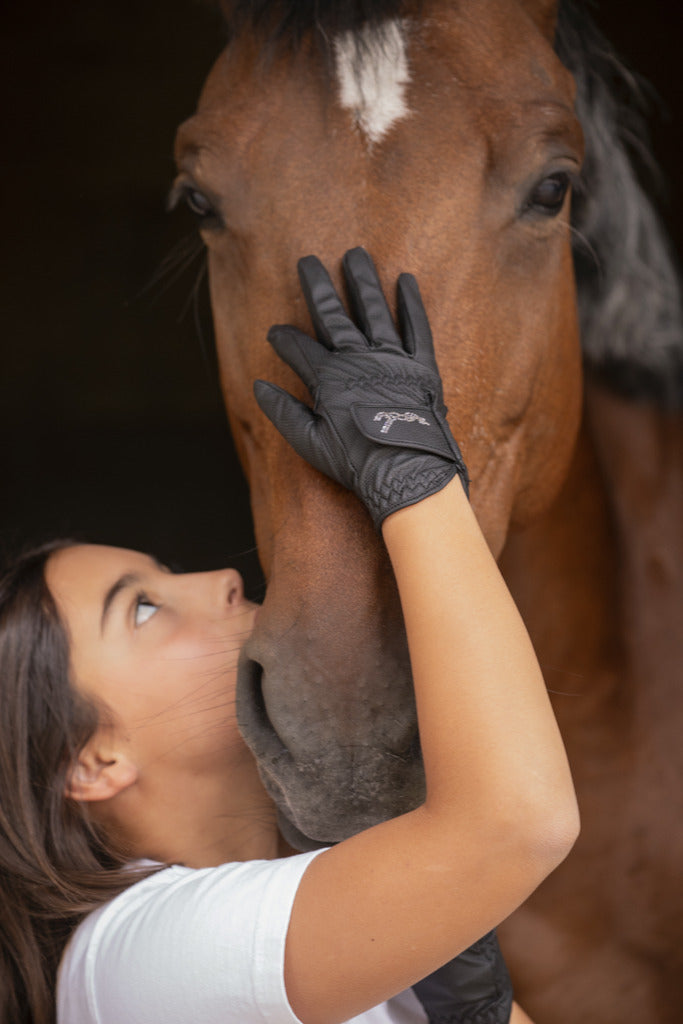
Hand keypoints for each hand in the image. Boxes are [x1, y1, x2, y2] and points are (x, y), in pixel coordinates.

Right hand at [254, 247, 468, 528]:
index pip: (299, 347)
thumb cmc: (356, 462)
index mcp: (329, 378)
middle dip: (318, 287)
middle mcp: (359, 359)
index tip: (275, 332)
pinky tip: (405, 280)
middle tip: (308, 260)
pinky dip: (411, 303)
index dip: (284, 338)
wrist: (406, 471)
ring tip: (356, 254)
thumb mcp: (310, 443)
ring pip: (374, 310)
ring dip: (363, 281)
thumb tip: (259, 386)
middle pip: (333, 315)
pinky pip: (417, 327)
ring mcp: (392, 359)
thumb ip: (284, 412)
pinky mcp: (421, 365)